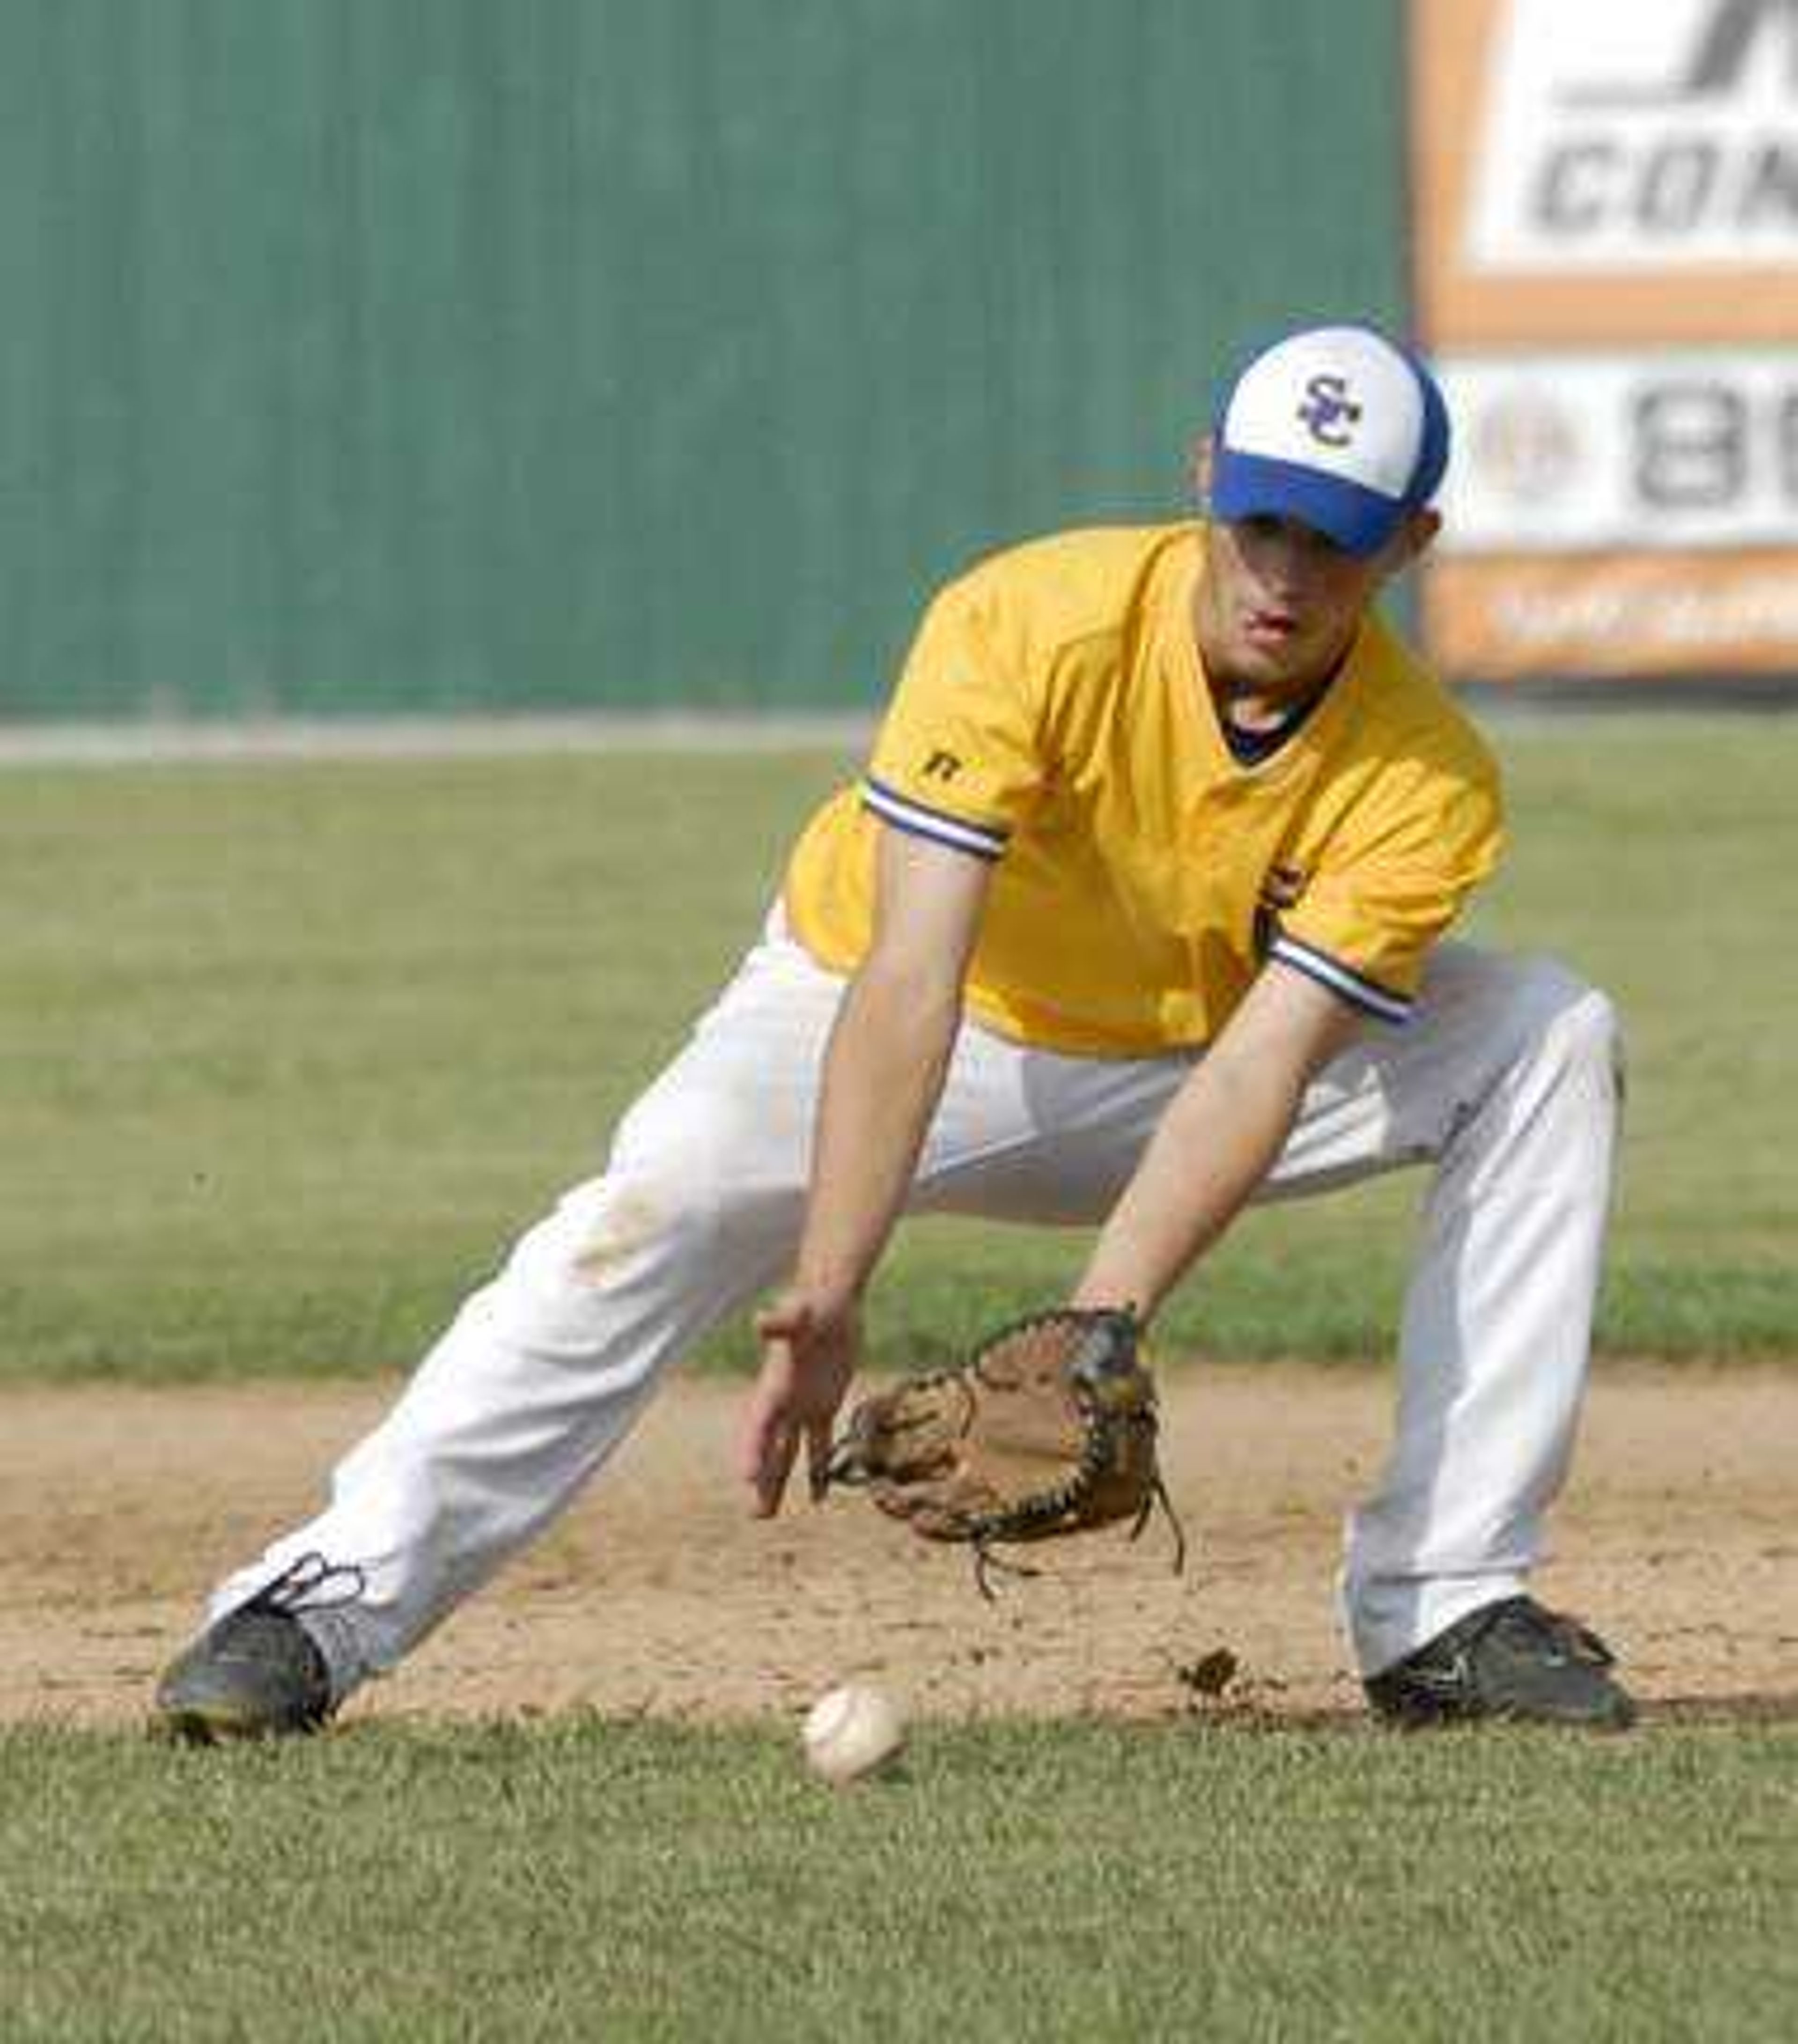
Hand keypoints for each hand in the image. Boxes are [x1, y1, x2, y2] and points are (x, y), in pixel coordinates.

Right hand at [739, 1287, 861, 1516]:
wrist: (832, 1298)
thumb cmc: (816, 1304)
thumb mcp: (801, 1313)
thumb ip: (782, 1320)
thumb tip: (760, 1321)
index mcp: (773, 1384)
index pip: (759, 1423)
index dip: (752, 1449)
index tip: (747, 1478)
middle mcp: (783, 1400)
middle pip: (768, 1447)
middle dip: (761, 1479)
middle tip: (756, 1514)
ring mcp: (802, 1404)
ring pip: (788, 1451)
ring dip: (778, 1481)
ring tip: (768, 1514)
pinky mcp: (825, 1403)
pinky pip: (819, 1442)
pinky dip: (819, 1468)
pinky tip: (819, 1496)